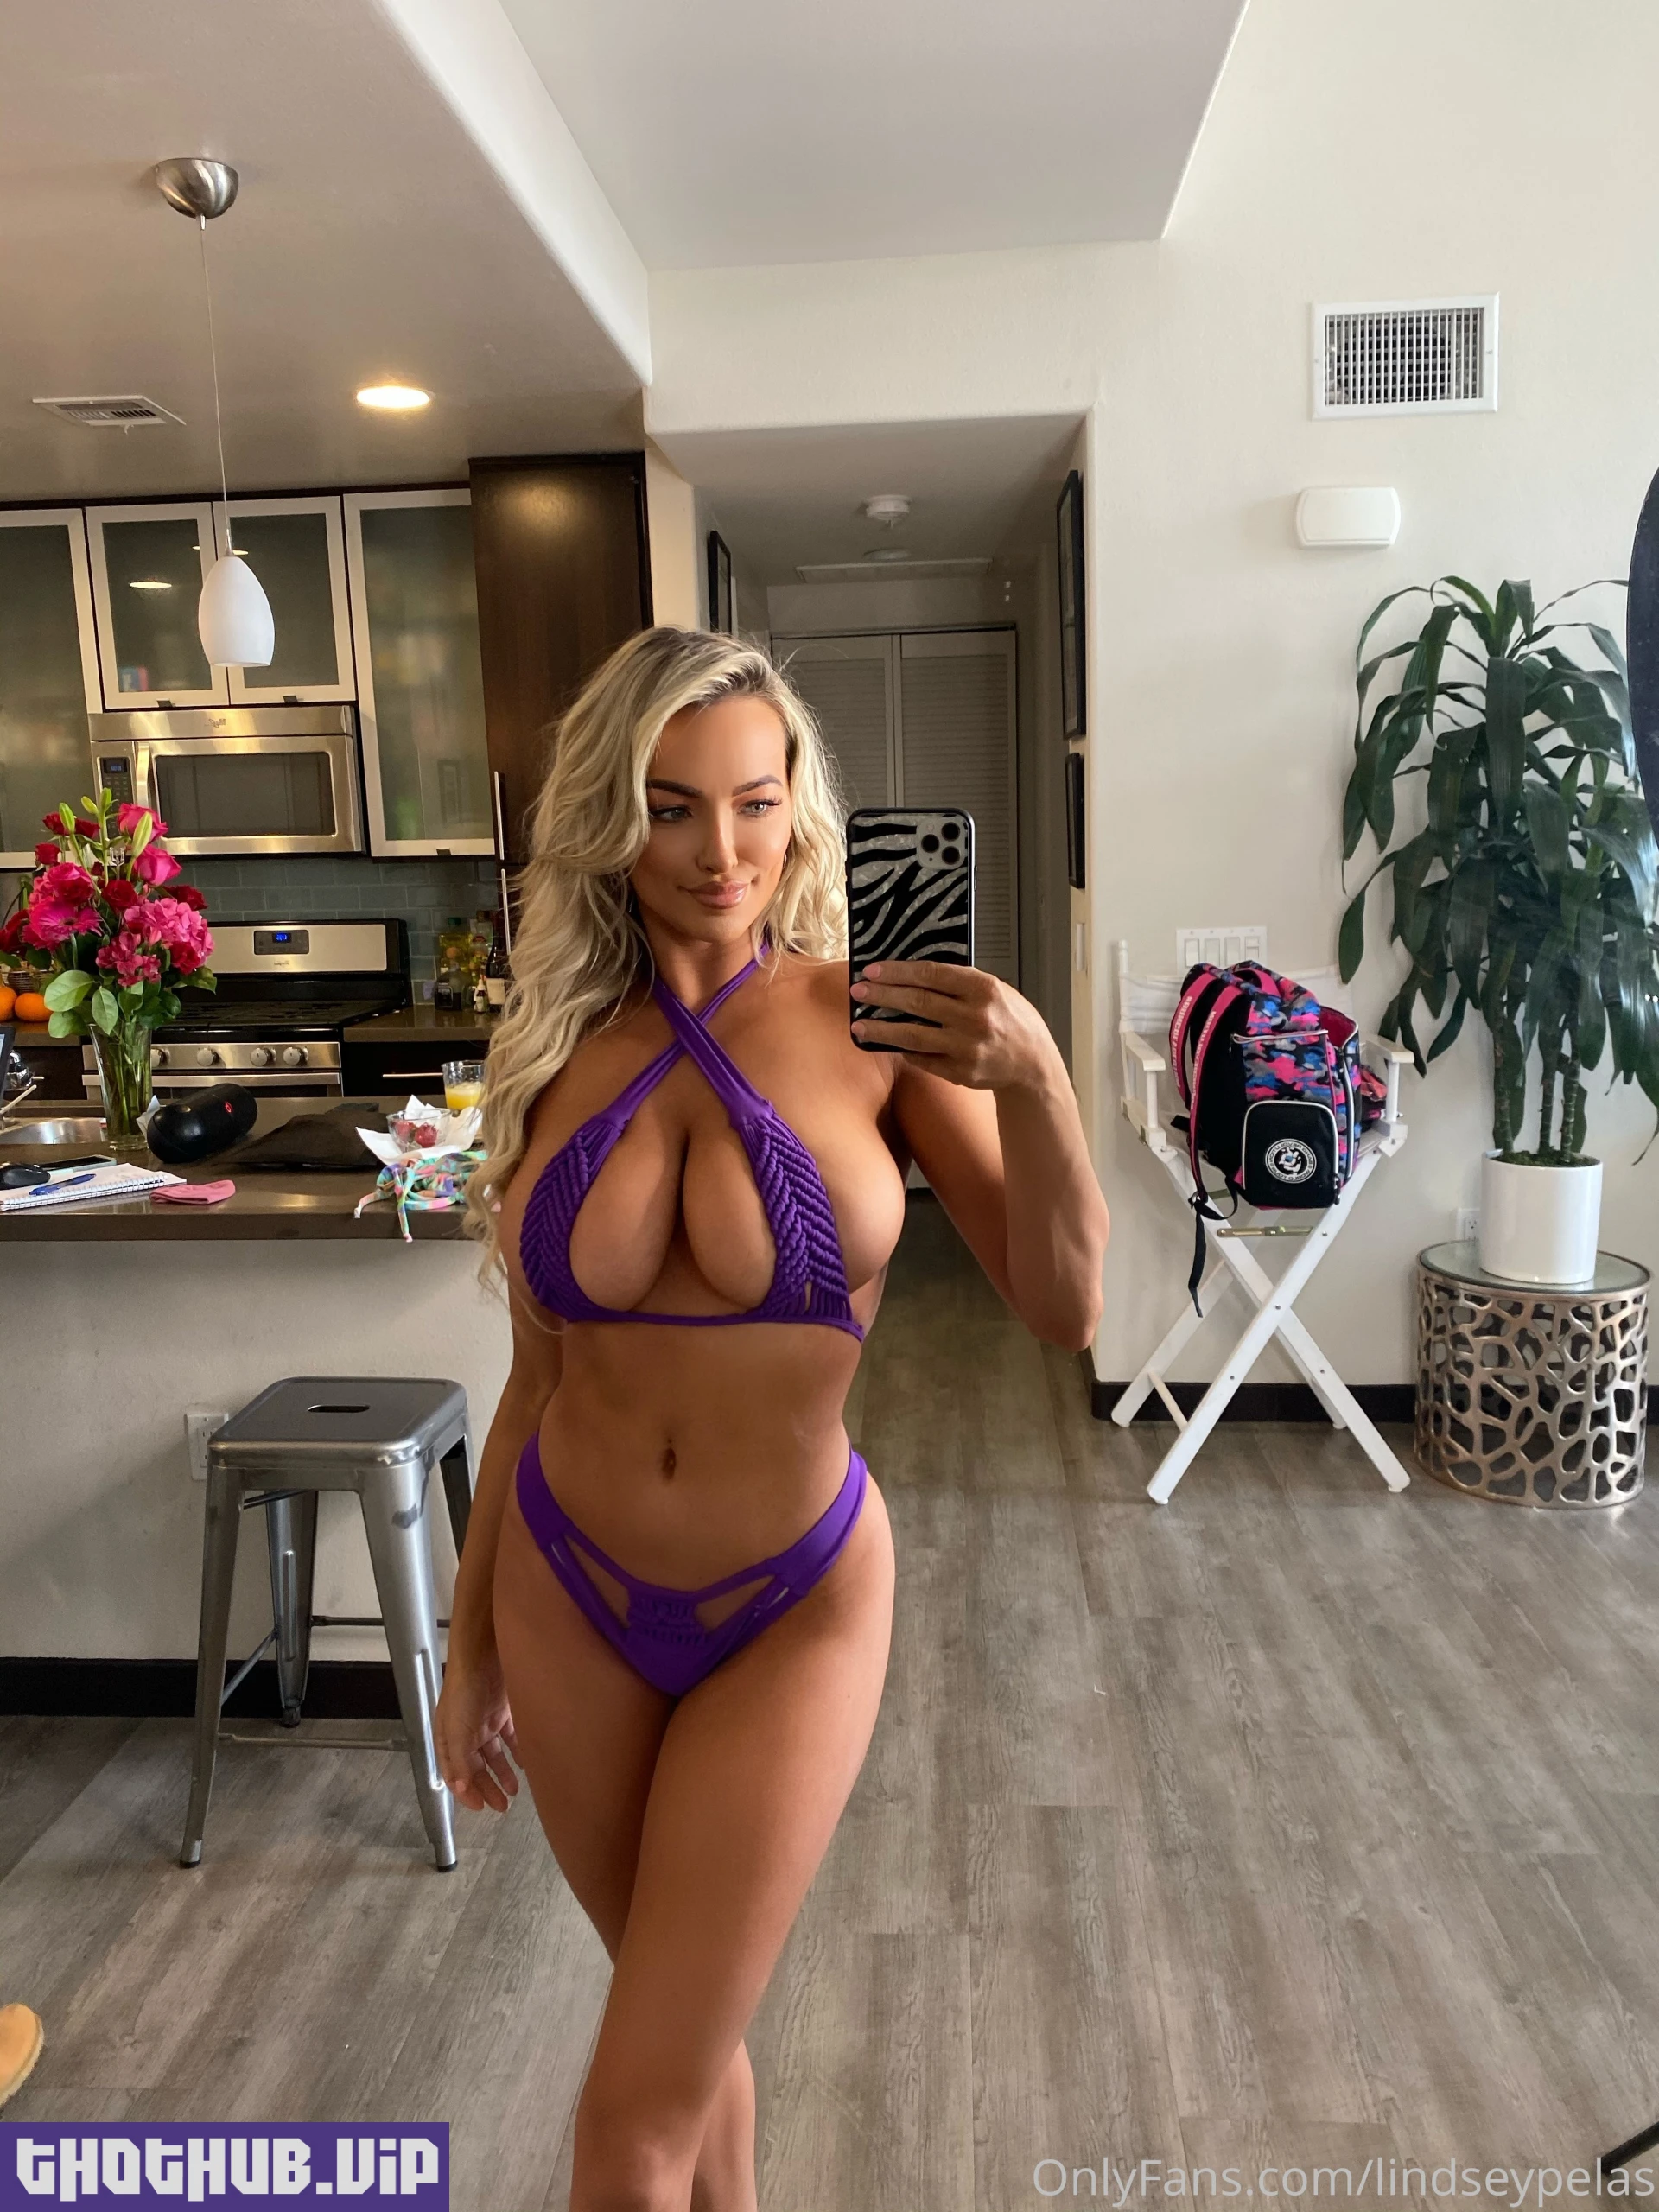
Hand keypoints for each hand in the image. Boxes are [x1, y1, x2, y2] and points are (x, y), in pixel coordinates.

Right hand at [434, 1646, 521, 1814]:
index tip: (480, 1808)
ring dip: (503, 1772)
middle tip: (501, 1806)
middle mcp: (465, 1732)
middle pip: (476, 1767)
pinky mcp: (502, 1711)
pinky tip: (525, 1763)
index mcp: (449, 1738)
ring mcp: (484, 1721)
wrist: (485, 1653)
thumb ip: (460, 1760)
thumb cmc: (465, 1689)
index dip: (466, 1792)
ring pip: (494, 1755)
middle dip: (487, 1787)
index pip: (455, 1773)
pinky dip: (517, 1750)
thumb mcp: (458, 1729)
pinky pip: (510, 1737)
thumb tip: (460, 1789)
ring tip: (514, 1791)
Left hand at [850, 961, 1058, 1090]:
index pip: (932, 974)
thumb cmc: (1012, 1020)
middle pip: (917, 1002)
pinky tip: (887, 1043)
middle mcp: (975, 1017)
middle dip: (882, 996)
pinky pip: (922, 1059)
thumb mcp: (996, 990)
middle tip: (858, 992)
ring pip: (913, 1035)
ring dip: (881, 1029)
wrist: (1033, 1063)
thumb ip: (961, 983)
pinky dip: (904, 1050)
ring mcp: (966, 1047)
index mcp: (984, 989)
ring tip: (859, 1024)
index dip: (898, 971)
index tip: (873, 970)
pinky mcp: (960, 1071)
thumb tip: (913, 975)